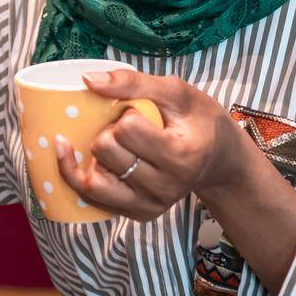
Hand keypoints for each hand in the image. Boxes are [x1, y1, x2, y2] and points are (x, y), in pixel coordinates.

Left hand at [53, 69, 250, 221]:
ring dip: (95, 155)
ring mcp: (151, 206)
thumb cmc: (198, 120)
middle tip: (129, 128)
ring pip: (94, 180)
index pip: (127, 129)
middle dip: (109, 131)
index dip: (127, 113)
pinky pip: (93, 198)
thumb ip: (133, 82)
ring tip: (112, 143)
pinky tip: (76, 156)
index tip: (143, 113)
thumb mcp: (175, 92)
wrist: (218, 158)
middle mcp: (166, 188)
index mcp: (181, 157)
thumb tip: (87, 80)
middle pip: (106, 151)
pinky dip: (80, 176)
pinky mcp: (139, 215)